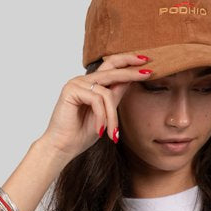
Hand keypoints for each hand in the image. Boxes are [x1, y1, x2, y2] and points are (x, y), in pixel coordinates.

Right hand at [39, 51, 154, 160]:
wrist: (63, 147)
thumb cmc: (81, 134)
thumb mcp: (105, 114)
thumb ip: (114, 97)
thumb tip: (130, 81)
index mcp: (92, 84)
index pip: (112, 67)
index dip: (128, 62)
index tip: (146, 62)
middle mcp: (84, 80)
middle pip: (112, 69)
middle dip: (131, 71)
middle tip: (147, 72)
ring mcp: (77, 83)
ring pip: (106, 93)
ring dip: (113, 116)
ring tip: (112, 133)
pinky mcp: (71, 90)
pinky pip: (96, 100)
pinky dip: (102, 117)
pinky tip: (100, 130)